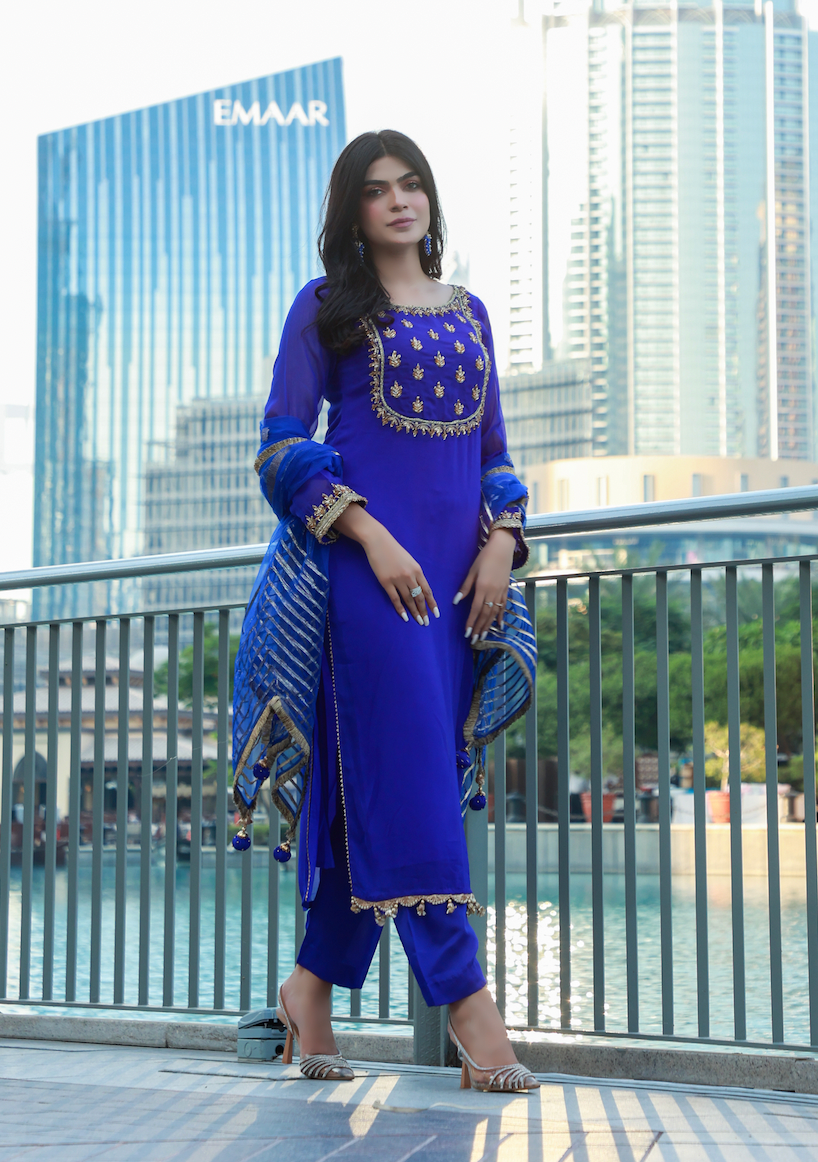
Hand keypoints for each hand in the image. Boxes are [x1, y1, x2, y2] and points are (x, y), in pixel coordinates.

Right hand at [333, 503, 437, 624]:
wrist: (378, 542)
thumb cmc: (394, 550)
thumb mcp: (409, 561)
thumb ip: (415, 574)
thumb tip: (419, 589)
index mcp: (417, 570)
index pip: (427, 590)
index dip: (432, 603)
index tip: (436, 614)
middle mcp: (409, 576)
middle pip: (419, 597)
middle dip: (424, 611)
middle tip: (426, 622)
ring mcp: (397, 580)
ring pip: (409, 600)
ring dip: (414, 612)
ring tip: (418, 622)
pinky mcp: (386, 582)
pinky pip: (395, 599)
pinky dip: (400, 609)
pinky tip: (405, 617)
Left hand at [455, 528, 515, 642]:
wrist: (502, 549)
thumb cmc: (484, 558)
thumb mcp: (472, 571)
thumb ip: (465, 588)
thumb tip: (456, 602)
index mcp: (483, 588)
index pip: (476, 609)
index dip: (471, 622)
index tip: (466, 633)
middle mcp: (493, 592)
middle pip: (485, 614)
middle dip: (479, 628)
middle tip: (473, 640)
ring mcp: (501, 592)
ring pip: (494, 613)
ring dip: (488, 626)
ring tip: (483, 636)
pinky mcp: (506, 590)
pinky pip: (503, 607)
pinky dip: (501, 617)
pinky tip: (499, 626)